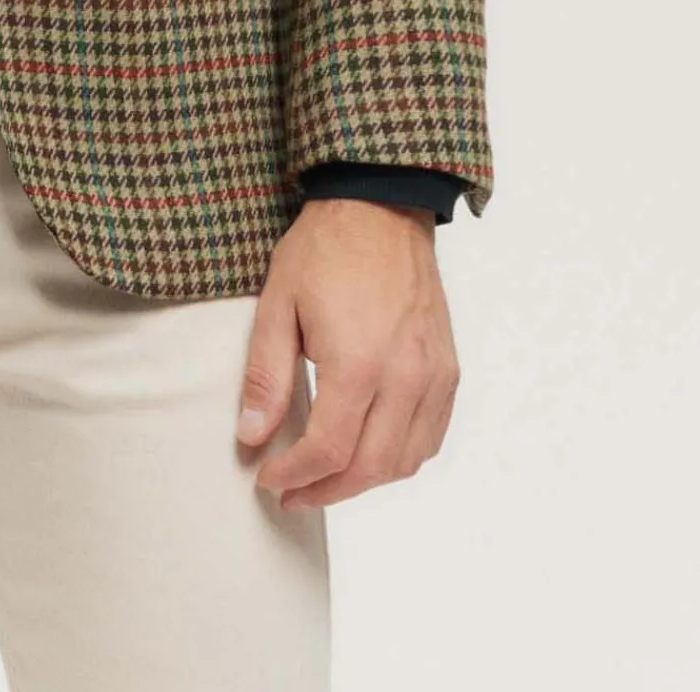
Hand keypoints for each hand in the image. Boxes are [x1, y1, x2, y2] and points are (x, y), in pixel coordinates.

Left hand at [236, 198, 459, 508]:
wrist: (380, 205)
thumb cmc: (325, 249)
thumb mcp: (278, 305)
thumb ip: (265, 377)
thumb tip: (252, 436)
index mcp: (358, 362)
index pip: (329, 451)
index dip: (295, 474)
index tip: (267, 478)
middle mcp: (405, 376)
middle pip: (370, 468)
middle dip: (325, 490)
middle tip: (291, 492)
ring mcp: (433, 374)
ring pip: (406, 461)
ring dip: (364, 482)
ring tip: (325, 478)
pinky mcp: (447, 368)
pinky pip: (431, 436)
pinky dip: (400, 457)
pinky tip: (369, 452)